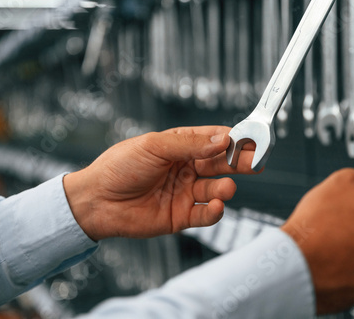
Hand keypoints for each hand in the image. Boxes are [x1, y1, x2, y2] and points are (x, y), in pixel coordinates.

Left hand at [63, 126, 257, 240]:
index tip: (252, 138)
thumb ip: (190, 144)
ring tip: (226, 188)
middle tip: (257, 163)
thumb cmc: (120, 166)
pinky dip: (214, 211)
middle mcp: (186, 168)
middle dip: (240, 162)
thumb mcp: (154, 146)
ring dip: (225, 188)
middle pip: (221, 164)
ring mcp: (185, 192)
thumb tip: (224, 139)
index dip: (234, 139)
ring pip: (216, 188)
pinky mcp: (181, 215)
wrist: (96, 201)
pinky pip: (205, 213)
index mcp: (180, 146)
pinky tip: (216, 206)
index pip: (214, 140)